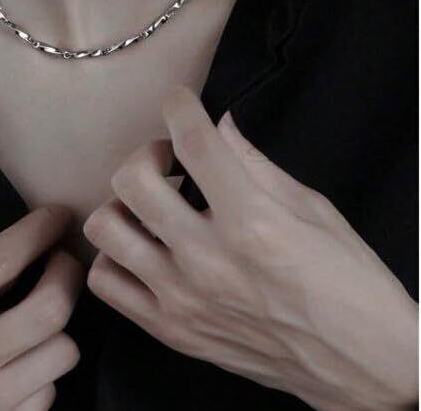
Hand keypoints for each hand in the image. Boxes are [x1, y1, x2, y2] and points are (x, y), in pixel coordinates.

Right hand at [0, 206, 83, 410]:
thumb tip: (19, 262)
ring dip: (53, 332)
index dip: (36, 232)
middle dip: (66, 275)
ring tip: (27, 326)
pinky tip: (14, 369)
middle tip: (59, 263)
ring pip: (59, 356)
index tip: (57, 216)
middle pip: (47, 311)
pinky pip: (45, 398)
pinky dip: (40, 376)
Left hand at [84, 86, 417, 410]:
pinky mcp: (171, 330)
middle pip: (132, 180)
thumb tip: (219, 124)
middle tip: (168, 158)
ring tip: (150, 205)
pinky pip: (106, 281)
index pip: (195, 143)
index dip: (179, 106)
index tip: (178, 100)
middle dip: (146, 152)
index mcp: (252, 223)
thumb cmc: (350, 285)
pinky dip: (114, 255)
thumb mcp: (314, 211)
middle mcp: (208, 260)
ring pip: (106, 228)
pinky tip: (141, 247)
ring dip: (123, 203)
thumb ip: (255, 164)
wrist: (362, 370)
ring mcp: (182, 298)